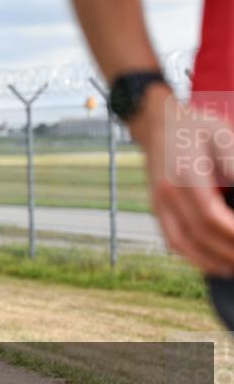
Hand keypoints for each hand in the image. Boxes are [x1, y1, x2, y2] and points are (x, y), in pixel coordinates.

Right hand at [133, 91, 233, 275]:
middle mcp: (166, 194)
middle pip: (198, 235)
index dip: (233, 234)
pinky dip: (193, 256)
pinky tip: (214, 260)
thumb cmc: (195, 126)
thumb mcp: (223, 133)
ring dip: (210, 261)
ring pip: (182, 244)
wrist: (157, 123)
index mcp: (183, 176)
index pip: (209, 217)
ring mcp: (158, 203)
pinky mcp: (157, 208)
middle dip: (228, 252)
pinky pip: (172, 240)